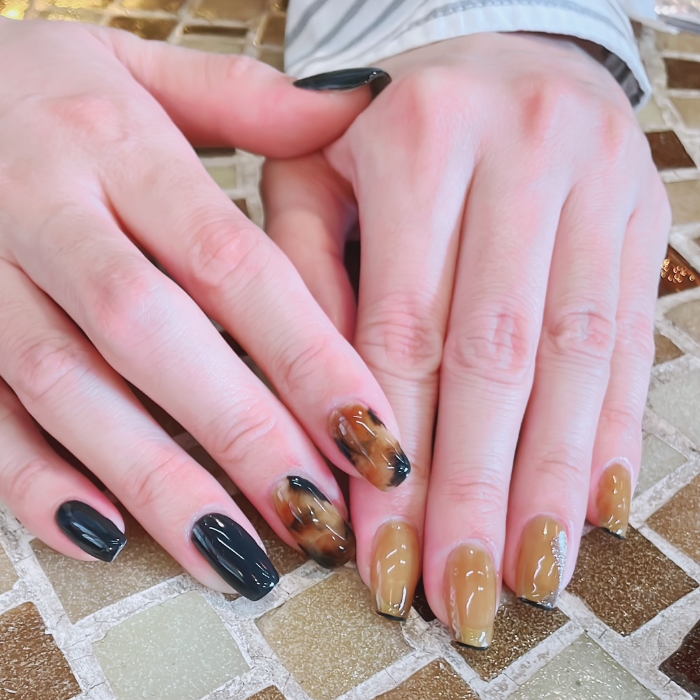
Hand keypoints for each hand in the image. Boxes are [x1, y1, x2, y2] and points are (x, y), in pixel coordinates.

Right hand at [0, 18, 410, 599]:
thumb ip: (248, 100)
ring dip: (156, 481)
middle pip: (155, 335)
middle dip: (241, 433)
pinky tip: (107, 538)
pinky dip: (35, 484)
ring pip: (69, 390)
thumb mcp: (143, 71)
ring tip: (240, 559)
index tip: (372, 434)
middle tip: (317, 516)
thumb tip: (357, 104)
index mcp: (114, 143)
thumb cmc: (51, 89)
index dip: (307, 355)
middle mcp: (44, 212)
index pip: (231, 261)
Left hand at [264, 32, 669, 639]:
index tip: (381, 552)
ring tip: (529, 572)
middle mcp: (520, 156)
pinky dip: (612, 428)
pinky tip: (590, 503)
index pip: (404, 331)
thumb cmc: (382, 123)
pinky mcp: (644, 211)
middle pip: (497, 357)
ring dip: (550, 480)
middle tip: (461, 593)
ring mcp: (598, 181)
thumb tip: (328, 421)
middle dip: (478, 490)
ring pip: (577, 357)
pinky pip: (632, 335)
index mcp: (419, 141)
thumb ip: (305, 280)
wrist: (493, 48)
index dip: (395, 453)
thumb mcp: (311, 173)